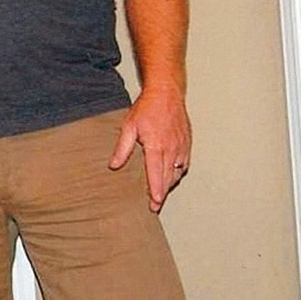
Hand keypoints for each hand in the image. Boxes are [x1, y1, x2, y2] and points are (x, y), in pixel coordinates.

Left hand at [109, 83, 191, 212]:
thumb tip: (114, 165)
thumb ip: (122, 148)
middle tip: (155, 206)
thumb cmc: (147, 108)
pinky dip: (178, 173)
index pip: (156, 174)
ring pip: (177, 172)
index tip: (155, 203)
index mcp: (157, 146)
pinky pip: (184, 163)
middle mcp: (172, 149)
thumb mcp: (129, 127)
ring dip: (170, 184)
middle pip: (168, 178)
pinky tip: (172, 176)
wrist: (166, 93)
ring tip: (161, 194)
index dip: (156, 191)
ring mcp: (181, 146)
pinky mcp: (186, 143)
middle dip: (162, 194)